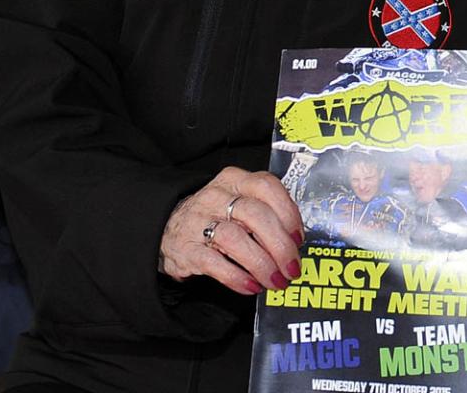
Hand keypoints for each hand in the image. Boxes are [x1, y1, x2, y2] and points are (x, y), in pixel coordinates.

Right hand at [159, 166, 302, 295]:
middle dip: (280, 245)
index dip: (288, 213)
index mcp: (235, 180)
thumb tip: (294, 242)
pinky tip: (251, 286)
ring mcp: (198, 221)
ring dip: (261, 264)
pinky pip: (214, 263)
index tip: (298, 238)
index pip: (267, 187)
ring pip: (236, 239)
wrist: (168, 228)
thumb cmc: (216, 215)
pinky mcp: (186, 249)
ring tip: (275, 281)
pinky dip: (237, 277)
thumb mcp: (239, 202)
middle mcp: (216, 196)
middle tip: (292, 268)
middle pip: (256, 215)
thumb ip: (265, 212)